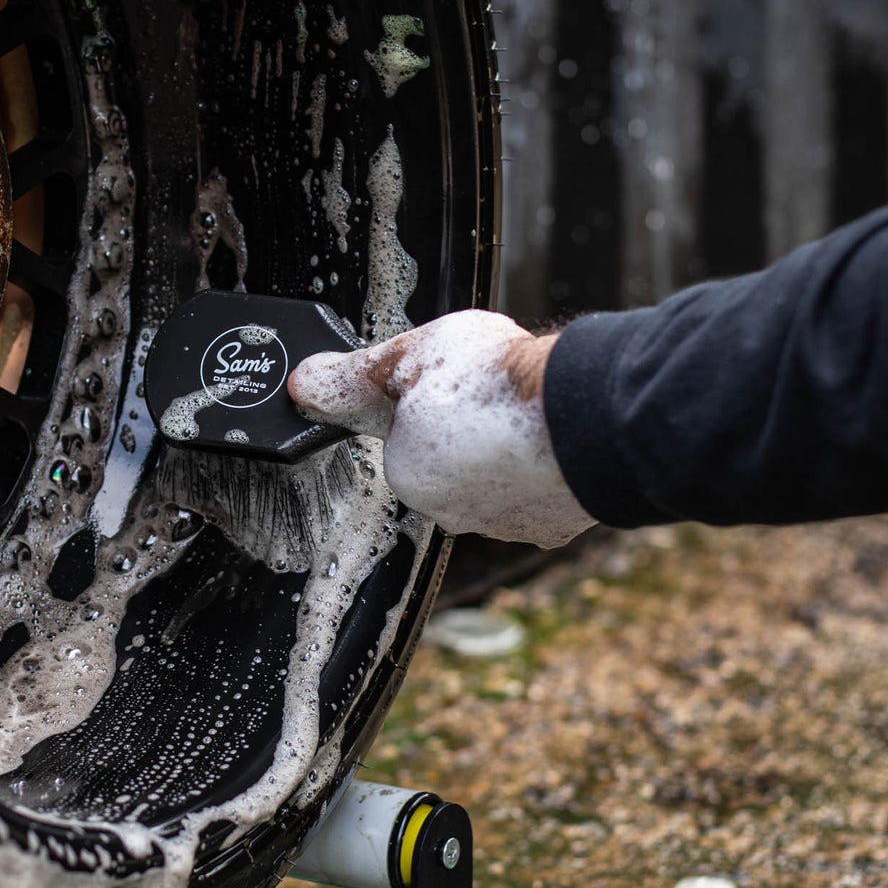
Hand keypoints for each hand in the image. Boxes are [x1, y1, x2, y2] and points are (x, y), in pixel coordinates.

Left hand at [287, 310, 595, 547]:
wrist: (584, 413)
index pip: (403, 438)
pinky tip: (548, 439)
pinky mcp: (548, 528)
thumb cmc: (496, 384)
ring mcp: (502, 526)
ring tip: (521, 412)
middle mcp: (449, 514)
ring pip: (491, 481)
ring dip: (501, 452)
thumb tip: (303, 385)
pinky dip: (537, 470)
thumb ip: (351, 377)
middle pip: (446, 464)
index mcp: (407, 475)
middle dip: (461, 431)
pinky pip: (534, 495)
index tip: (448, 382)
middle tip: (487, 394)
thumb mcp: (407, 358)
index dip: (424, 400)